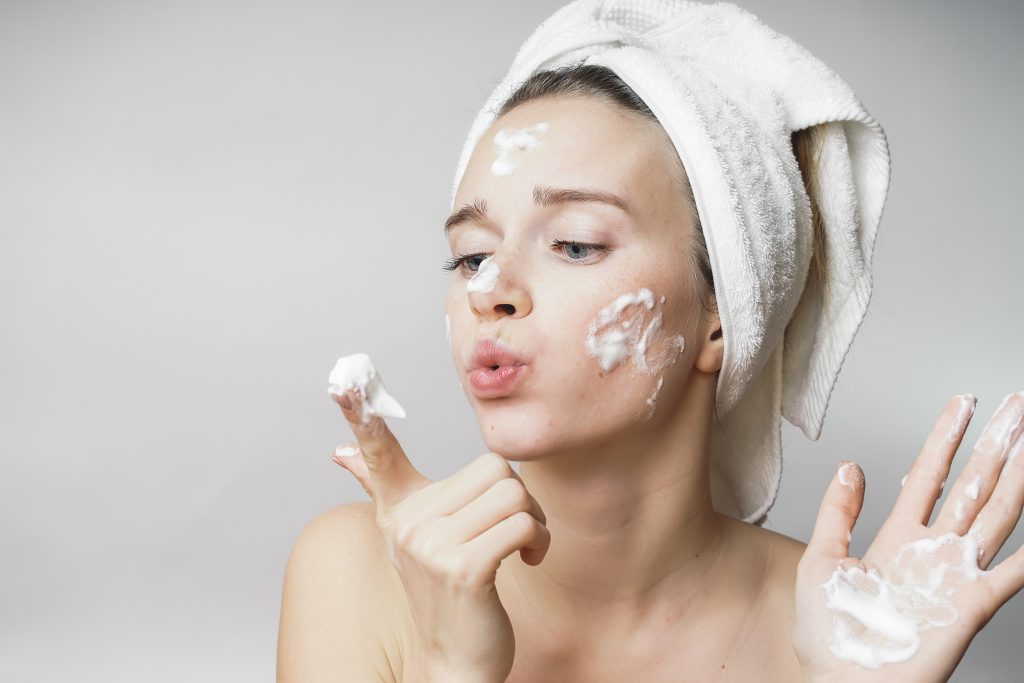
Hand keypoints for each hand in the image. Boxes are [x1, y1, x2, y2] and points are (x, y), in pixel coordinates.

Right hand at [329, 386, 550, 682]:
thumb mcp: (413, 539)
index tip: (344, 379)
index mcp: (399, 509)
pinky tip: (526, 561)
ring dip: (534, 521)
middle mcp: (408, 523)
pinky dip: (538, 540)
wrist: (453, 662)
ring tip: (520, 547)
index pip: (378, 454)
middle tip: (511, 530)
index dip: (360, 416)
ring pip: (512, 494)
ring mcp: (431, 546)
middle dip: (517, 498)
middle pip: (492, 469)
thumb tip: (340, 451)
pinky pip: (521, 523)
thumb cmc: (446, 594)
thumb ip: (383, 487)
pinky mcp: (462, 568)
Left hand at [794, 392, 1023, 682]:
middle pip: (972, 486)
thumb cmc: (829, 636)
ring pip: (996, 514)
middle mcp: (932, 552)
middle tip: (1013, 406)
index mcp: (897, 539)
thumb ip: (838, 512)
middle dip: (993, 444)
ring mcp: (955, 576)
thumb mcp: (822, 559)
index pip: (929, 475)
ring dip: (1016, 477)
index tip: (960, 403)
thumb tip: (850, 465)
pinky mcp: (970, 607)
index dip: (945, 438)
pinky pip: (1010, 574)